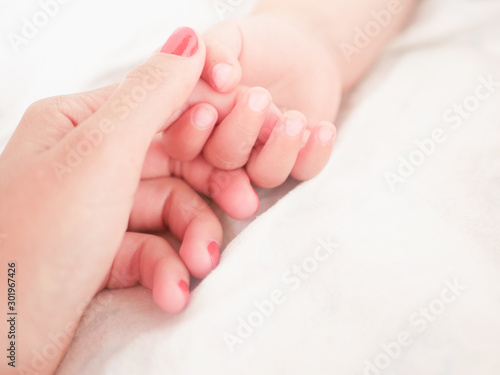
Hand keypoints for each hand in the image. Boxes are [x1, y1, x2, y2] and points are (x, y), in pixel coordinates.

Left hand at [0, 27, 238, 374]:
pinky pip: (156, 250)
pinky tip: (171, 293)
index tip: (252, 132)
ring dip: (193, 241)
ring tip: (200, 267)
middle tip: (245, 205)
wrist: (4, 344)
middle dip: (209, 191)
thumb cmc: (40, 240)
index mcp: (79, 124)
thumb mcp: (103, 152)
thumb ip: (153, 94)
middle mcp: (88, 162)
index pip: (161, 106)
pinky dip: (169, 271)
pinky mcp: (107, 252)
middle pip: (175, 163)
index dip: (209, 119)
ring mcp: (99, 210)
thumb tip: (191, 39)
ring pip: (172, 211)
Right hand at [198, 13, 340, 182]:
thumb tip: (220, 78)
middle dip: (239, 133)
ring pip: (263, 175)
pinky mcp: (295, 161)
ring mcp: (260, 158)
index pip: (180, 144)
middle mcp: (223, 147)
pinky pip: (303, 172)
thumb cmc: (258, 44)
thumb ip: (213, 49)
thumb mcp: (231, 36)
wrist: (303, 50)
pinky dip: (314, 153)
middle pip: (221, 163)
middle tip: (258, 97)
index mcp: (195, 121)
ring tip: (293, 116)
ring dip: (280, 147)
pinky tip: (323, 129)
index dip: (190, 135)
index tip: (208, 110)